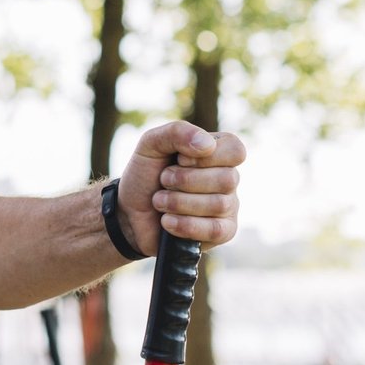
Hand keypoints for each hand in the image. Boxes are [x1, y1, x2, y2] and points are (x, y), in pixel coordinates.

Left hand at [117, 121, 243, 256]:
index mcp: (217, 152)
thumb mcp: (151, 144)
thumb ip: (177, 132)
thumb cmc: (145, 175)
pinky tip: (167, 221)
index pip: (235, 150)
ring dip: (177, 202)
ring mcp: (228, 207)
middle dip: (184, 180)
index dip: (205, 157)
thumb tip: (208, 145)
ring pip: (219, 204)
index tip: (179, 159)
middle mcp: (228, 178)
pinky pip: (216, 230)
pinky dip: (184, 225)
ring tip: (159, 201)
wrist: (128, 212)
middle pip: (227, 179)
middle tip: (163, 180)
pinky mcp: (222, 232)